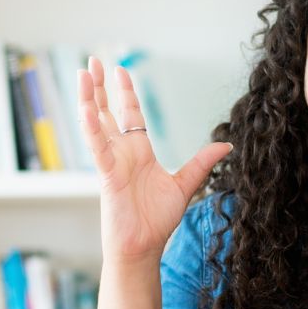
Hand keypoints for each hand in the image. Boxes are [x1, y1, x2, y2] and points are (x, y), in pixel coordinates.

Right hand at [78, 56, 232, 263]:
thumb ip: (202, 163)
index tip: (119, 71)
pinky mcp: (107, 175)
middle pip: (107, 113)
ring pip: (96, 124)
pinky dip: (91, 128)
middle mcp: (122, 153)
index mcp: (138, 153)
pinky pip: (97, 148)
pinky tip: (85, 108)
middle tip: (91, 62)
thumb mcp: (184, 185)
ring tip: (82, 73)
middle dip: (100, 87)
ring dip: (89, 99)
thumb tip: (226, 145)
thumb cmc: (157, 220)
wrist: (144, 246)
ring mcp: (112, 162)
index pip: (130, 115)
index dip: (125, 93)